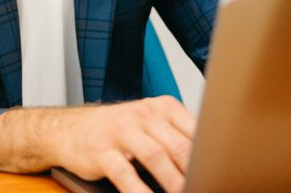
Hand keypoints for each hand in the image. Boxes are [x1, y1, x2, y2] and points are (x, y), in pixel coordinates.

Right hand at [0, 95, 195, 192]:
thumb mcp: (151, 125)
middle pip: (179, 146)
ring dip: (173, 182)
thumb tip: (208, 163)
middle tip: (205, 186)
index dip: (210, 156)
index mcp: (163, 107)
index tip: (220, 173)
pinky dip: (139, 191)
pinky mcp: (102, 151)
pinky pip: (125, 173)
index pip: (195, 131)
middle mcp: (144, 115)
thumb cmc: (118, 129)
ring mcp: (121, 131)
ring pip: (156, 157)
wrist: (70, 128)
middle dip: (195, 172)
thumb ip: (177, 138)